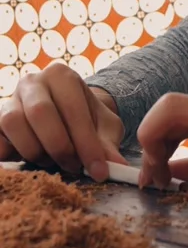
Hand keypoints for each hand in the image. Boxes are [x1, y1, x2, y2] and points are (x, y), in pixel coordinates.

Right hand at [0, 63, 125, 179]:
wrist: (66, 115)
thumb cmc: (87, 119)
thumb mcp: (104, 127)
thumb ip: (108, 145)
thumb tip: (116, 167)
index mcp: (62, 76)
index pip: (73, 109)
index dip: (86, 144)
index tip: (98, 171)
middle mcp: (33, 81)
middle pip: (40, 112)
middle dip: (59, 147)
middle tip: (74, 167)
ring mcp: (11, 99)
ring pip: (14, 123)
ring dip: (35, 150)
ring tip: (52, 162)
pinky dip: (7, 152)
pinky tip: (23, 162)